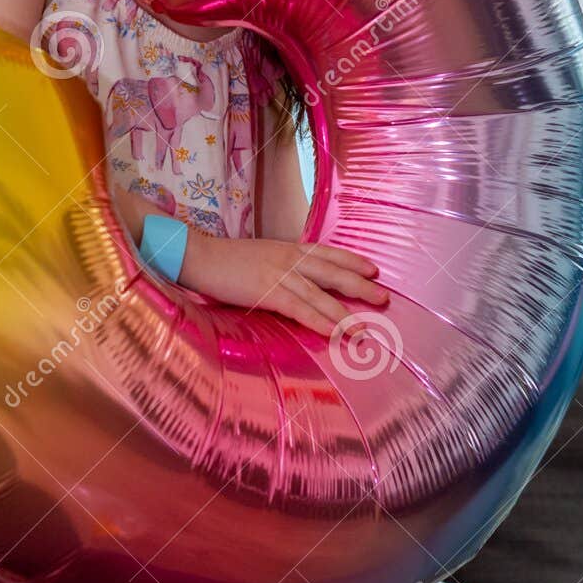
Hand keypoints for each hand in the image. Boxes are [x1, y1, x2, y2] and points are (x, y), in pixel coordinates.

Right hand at [179, 234, 388, 336]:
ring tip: (366, 328)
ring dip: (345, 313)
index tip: (373, 269)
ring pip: (321, 296)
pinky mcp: (267, 292)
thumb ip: (279, 266)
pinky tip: (334, 333)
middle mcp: (289, 259)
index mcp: (287, 249)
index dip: (352, 261)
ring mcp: (279, 275)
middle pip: (332, 273)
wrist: (198, 256)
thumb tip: (295, 281)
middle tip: (384, 297)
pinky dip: (319, 322)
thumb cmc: (224, 261)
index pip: (327, 253)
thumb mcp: (259, 257)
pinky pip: (300, 310)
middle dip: (360, 286)